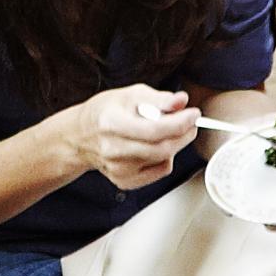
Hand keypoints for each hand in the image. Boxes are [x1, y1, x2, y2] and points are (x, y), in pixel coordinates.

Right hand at [59, 85, 195, 189]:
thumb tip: (181, 101)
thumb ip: (158, 98)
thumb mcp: (130, 95)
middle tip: (190, 122)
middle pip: (162, 148)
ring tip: (170, 131)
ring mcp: (118, 169)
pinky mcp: (124, 181)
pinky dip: (166, 158)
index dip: (180, 122)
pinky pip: (160, 171)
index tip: (194, 114)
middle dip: (184, 133)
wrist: (81, 137)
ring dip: (176, 144)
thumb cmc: (106, 112)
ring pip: (164, 159)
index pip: (154, 129)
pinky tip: (155, 146)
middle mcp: (112, 149)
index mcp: (111, 124)